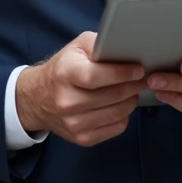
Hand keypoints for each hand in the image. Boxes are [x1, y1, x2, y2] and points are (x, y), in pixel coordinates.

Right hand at [15, 31, 148, 146]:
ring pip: (117, 113)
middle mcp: (67, 101)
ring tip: (132, 90)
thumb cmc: (63, 68)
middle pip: (111, 96)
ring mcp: (73, 123)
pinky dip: (123, 116)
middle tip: (144, 79)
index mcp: (65, 73)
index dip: (121, 73)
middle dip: (134, 86)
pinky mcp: (81, 138)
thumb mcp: (76, 47)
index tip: (139, 70)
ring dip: (131, 101)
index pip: (95, 76)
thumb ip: (99, 44)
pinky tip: (120, 105)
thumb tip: (126, 47)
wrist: (37, 98)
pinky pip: (116, 128)